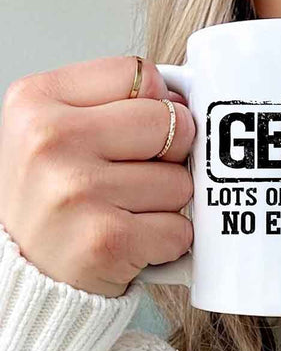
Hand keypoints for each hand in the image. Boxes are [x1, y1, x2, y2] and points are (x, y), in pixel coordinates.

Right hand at [0, 56, 195, 296]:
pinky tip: (133, 242)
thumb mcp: (57, 134)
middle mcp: (52, 141)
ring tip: (125, 213)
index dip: (156, 107)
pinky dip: (169, 241)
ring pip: (182, 182)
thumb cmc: (52, 201)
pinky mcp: (107, 240)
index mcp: (37, 101)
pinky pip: (181, 229)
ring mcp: (78, 190)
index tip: (137, 134)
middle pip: (173, 124)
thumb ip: (115, 106)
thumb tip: (185, 97)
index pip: (142, 75)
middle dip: (170, 156)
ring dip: (168, 204)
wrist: (25, 275)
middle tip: (133, 179)